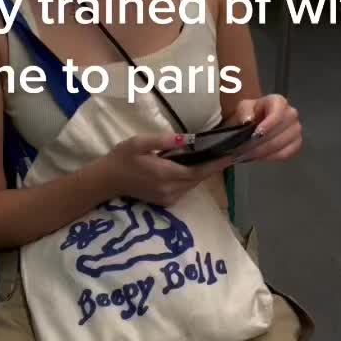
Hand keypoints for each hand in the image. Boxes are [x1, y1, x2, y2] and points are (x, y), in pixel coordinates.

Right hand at [101, 133, 246, 207]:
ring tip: (217, 156)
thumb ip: (163, 140)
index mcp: (165, 174)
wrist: (107, 181)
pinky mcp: (166, 201)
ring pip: (194, 184)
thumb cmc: (122, 158)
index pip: (199, 171)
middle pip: (199, 178)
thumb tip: (186, 138)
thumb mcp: (139, 142)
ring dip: (204, 172)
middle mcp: (170, 190)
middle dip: (214, 166)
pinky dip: (193, 178)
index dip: (217, 164)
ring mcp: (169, 198)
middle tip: (230, 151)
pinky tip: (195, 166)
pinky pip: (186, 188)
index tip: (233, 155)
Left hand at [230, 94, 301, 162]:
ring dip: (263, 152)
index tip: (254, 136)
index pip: (277, 114)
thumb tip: (248, 120)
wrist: (257, 122)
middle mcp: (292, 114)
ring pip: (281, 144)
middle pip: (279, 132)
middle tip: (244, 150)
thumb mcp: (243, 108)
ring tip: (248, 155)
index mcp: (279, 102)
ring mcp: (296, 129)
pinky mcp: (297, 143)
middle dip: (260, 143)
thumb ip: (244, 111)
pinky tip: (259, 157)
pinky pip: (286, 153)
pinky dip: (271, 157)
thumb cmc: (251, 113)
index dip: (267, 126)